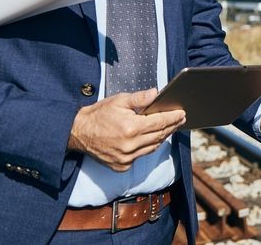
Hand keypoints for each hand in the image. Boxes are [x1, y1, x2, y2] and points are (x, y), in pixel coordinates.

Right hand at [67, 88, 185, 171]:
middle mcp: (130, 146)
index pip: (160, 122)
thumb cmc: (99, 114)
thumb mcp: (118, 101)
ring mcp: (126, 158)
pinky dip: (148, 147)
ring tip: (170, 127)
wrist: (78, 133)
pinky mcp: (121, 166)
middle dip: (172, 126)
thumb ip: (139, 98)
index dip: (173, 117)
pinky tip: (153, 139)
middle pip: (159, 136)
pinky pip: (141, 156)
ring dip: (162, 137)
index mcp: (131, 128)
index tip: (182, 113)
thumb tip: (156, 93)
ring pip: (152, 148)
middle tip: (180, 119)